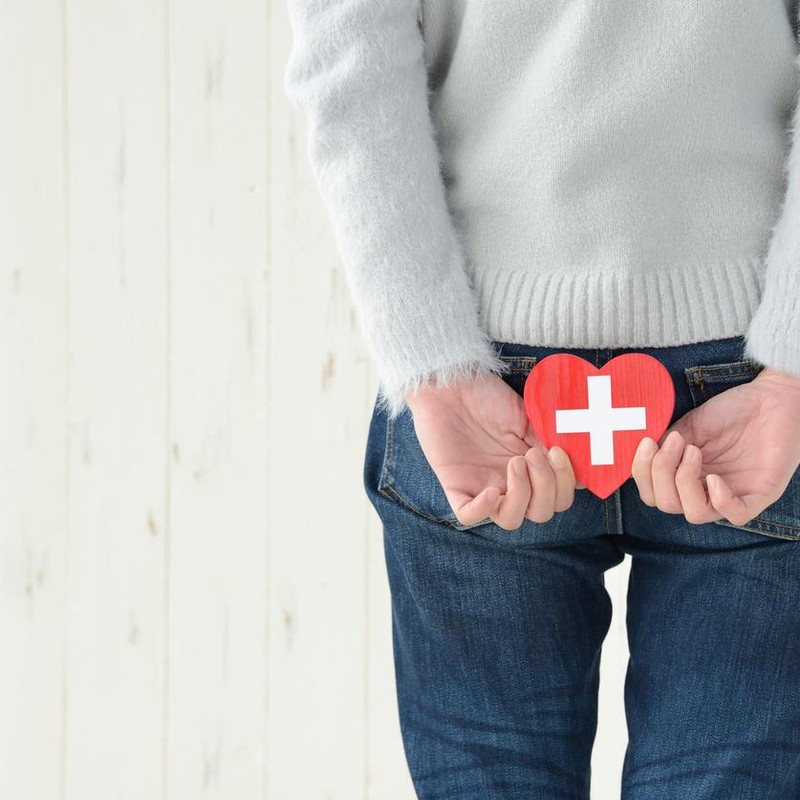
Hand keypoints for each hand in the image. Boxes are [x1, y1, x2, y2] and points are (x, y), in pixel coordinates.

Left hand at [405, 373, 583, 530]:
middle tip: (534, 454)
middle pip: (541, 512)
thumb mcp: (526, 415)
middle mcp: (510, 483)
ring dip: (522, 495)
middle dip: (547, 486)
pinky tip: (491, 490)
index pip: (560, 496)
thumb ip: (550, 438)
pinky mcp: (455, 486)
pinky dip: (483, 510)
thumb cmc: (487, 395)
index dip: (568, 484)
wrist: (450, 381)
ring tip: (515, 462)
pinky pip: (468, 516)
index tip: (562, 454)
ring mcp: (483, 487)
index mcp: (531, 467)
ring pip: (511, 520)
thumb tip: (578, 458)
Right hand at [631, 367, 799, 525]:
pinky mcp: (759, 495)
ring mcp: (730, 494)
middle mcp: (703, 490)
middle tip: (676, 442)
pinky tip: (714, 478)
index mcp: (683, 476)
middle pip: (667, 505)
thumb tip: (635, 454)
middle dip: (661, 473)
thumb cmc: (730, 410)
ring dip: (684, 482)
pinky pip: (736, 515)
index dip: (642, 474)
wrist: (770, 398)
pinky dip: (720, 500)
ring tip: (694, 450)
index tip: (648, 442)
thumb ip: (662, 445)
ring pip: (695, 514)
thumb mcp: (686, 426)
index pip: (652, 493)